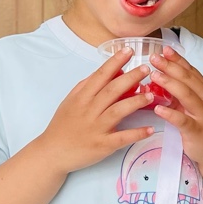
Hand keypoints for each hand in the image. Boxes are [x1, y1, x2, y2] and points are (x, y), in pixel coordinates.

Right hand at [38, 49, 156, 171]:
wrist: (52, 153)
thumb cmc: (63, 125)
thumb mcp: (71, 100)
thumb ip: (89, 85)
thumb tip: (111, 71)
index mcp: (81, 97)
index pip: (100, 76)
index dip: (115, 62)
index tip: (129, 50)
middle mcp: (89, 110)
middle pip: (112, 91)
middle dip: (130, 78)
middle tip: (146, 69)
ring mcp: (96, 128)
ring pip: (117, 111)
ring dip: (135, 102)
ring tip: (151, 95)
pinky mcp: (102, 145)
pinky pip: (122, 138)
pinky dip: (137, 134)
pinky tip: (150, 129)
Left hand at [148, 47, 202, 166]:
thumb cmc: (202, 123)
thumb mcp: (193, 103)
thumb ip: (179, 89)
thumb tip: (158, 74)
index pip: (190, 70)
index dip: (177, 59)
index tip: (163, 49)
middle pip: (187, 79)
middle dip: (170, 67)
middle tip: (154, 58)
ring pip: (186, 95)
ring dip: (169, 84)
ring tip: (154, 76)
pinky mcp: (196, 130)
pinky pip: (182, 120)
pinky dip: (170, 114)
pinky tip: (158, 109)